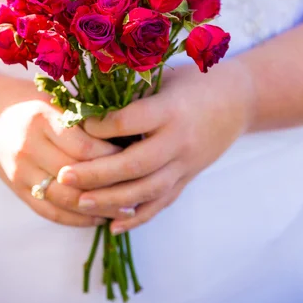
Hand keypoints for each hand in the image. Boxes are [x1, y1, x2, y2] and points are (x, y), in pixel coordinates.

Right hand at [0, 74, 130, 226]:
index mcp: (42, 119)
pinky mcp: (17, 189)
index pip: (85, 147)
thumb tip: (130, 136)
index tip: (136, 157)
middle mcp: (29, 147)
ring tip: (126, 209)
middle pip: (76, 176)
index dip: (113, 156)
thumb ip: (86, 116)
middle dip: (110, 186)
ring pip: (65, 199)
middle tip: (140, 188)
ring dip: (98, 208)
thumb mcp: (57, 98)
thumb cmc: (31, 100)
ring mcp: (21, 171)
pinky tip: (99, 217)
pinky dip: (77, 219)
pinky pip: (49, 211)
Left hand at [56, 60, 253, 233]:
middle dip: (96, 174)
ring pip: (147, 190)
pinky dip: (138, 217)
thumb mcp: (165, 77)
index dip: (100, 126)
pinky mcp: (189, 178)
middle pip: (134, 164)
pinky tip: (113, 225)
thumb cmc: (194, 81)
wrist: (239, 99)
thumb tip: (87, 101)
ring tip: (79, 202)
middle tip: (63, 176)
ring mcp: (186, 164)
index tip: (75, 123)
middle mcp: (180, 141)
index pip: (129, 122)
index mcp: (171, 110)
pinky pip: (163, 202)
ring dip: (111, 200)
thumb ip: (132, 92)